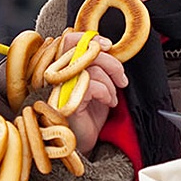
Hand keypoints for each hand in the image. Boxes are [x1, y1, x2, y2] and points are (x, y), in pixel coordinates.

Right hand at [56, 32, 127, 153]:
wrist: (85, 143)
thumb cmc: (90, 114)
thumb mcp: (97, 84)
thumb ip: (98, 66)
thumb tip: (110, 49)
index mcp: (64, 67)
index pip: (70, 40)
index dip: (89, 38)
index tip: (108, 45)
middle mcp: (59, 75)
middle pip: (85, 50)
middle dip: (111, 62)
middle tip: (121, 78)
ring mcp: (60, 88)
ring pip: (94, 68)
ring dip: (111, 83)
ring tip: (112, 97)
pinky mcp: (67, 101)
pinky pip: (93, 85)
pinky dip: (106, 92)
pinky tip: (108, 103)